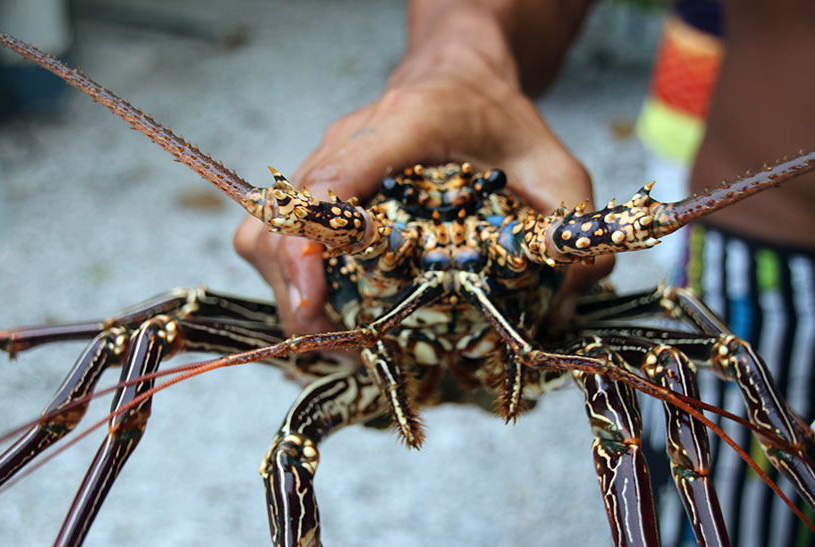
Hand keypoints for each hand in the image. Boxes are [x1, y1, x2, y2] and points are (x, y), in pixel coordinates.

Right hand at [234, 17, 608, 335]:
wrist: (460, 75)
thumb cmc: (500, 117)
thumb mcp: (557, 167)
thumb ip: (569, 231)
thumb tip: (560, 312)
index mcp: (405, 125)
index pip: (334, 178)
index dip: (311, 244)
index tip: (318, 301)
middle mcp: (346, 142)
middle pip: (282, 224)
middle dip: (297, 298)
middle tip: (346, 348)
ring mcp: (321, 163)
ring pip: (263, 234)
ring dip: (287, 296)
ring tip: (338, 341)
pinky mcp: (314, 185)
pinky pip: (271, 238)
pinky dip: (287, 283)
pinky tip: (329, 312)